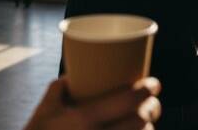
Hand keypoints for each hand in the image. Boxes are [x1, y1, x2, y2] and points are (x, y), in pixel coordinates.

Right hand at [24, 76, 161, 129]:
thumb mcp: (44, 110)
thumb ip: (60, 89)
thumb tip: (75, 74)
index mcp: (83, 120)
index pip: (127, 100)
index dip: (147, 90)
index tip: (153, 84)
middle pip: (140, 121)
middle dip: (152, 109)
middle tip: (151, 102)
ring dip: (148, 129)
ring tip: (145, 122)